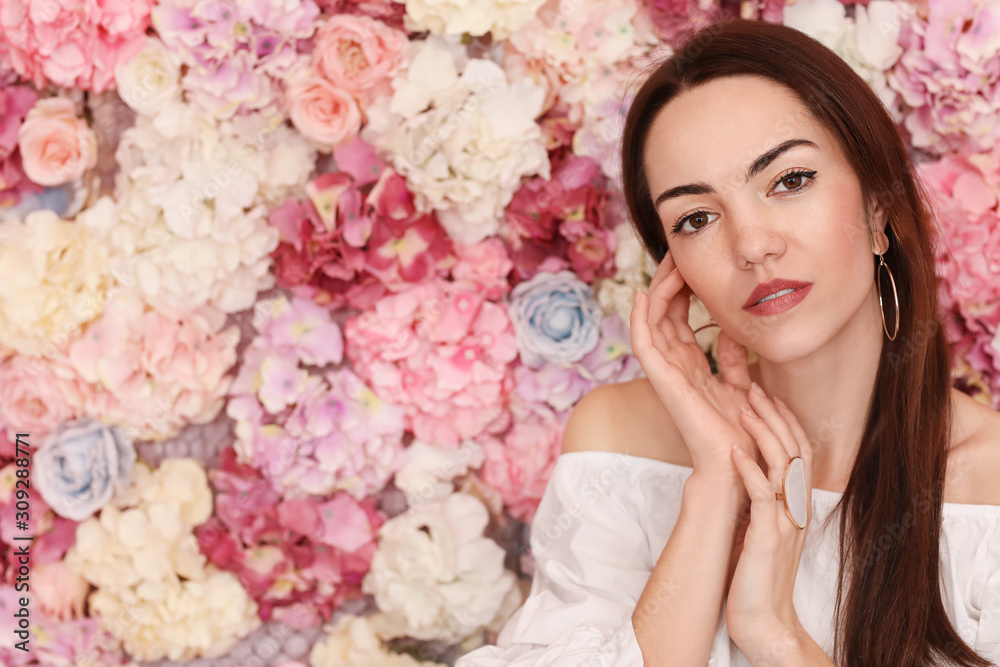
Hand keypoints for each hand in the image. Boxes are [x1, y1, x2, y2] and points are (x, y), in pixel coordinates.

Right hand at [630, 249, 758, 484]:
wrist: (739, 464)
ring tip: (668, 265)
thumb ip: (733, 357)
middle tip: (678, 254)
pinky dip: (640, 319)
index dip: (683, 289)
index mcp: (691, 366)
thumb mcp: (742, 384)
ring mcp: (666, 373)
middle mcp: (675, 366)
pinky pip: (644, 345)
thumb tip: (730, 328)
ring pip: (652, 322)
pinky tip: (643, 294)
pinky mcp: (663, 381)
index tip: (693, 264)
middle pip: (663, 314)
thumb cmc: (742, 432)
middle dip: (668, 282)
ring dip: (658, 291)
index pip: (679, 318)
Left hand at [725, 386, 815, 654]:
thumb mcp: (765, 531)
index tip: (767, 395)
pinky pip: (763, 496)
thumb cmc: (757, 578)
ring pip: (783, 466)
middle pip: (795, 450)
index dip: (785, 421)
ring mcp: (784, 523)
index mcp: (796, 506)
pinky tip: (734, 450)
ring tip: (744, 406)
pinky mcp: (767, 538)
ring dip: (764, 433)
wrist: (764, 622)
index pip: (800, 452)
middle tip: (755, 387)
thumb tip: (748, 473)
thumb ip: (764, 503)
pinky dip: (749, 470)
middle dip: (775, 415)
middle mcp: (796, 510)